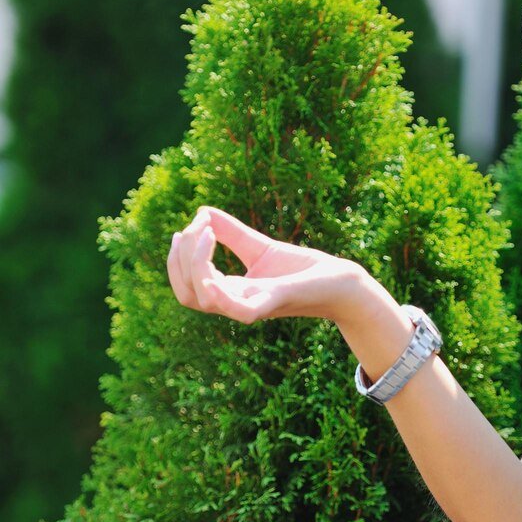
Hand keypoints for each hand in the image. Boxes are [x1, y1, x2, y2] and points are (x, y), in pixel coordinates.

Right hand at [167, 205, 364, 323]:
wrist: (342, 283)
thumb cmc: (303, 270)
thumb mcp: (261, 247)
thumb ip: (232, 233)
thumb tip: (202, 211)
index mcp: (232, 292)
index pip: (186, 286)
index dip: (178, 258)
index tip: (189, 226)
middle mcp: (238, 302)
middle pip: (187, 294)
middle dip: (179, 259)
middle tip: (193, 228)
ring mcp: (255, 304)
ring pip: (203, 299)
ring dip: (195, 264)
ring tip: (206, 232)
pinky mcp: (276, 300)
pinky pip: (239, 310)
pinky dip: (219, 294)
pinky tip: (213, 271)